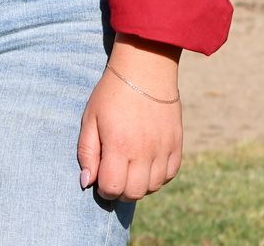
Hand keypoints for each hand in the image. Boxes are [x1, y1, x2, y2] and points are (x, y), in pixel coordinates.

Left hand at [75, 34, 182, 202]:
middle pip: (134, 193)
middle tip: (114, 175)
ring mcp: (163, 149)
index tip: (100, 178)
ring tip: (129, 168)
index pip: (113, 187)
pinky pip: (169, 175)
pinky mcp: (176, 144)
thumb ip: (87, 152)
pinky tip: (146, 164)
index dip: (104, 189)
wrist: (145, 69)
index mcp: (119, 145)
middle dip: (120, 191)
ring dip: (139, 185)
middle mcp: (144, 151)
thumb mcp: (90, 118)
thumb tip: (87, 182)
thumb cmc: (111, 93)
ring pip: (153, 187)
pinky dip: (157, 176)